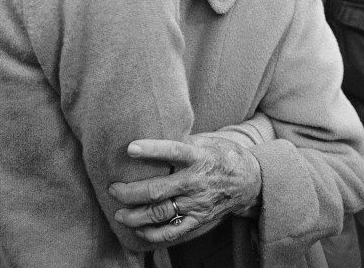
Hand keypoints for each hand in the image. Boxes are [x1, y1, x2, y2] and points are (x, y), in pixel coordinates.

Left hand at [109, 133, 261, 244]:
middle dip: (131, 191)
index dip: (151, 149)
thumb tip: (156, 130)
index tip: (130, 148)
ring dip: (136, 215)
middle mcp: (196, 182)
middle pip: (158, 190)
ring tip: (119, 213)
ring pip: (161, 214)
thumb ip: (183, 139)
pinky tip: (140, 230)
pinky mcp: (199, 220)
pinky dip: (154, 234)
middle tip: (113, 189)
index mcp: (199, 157)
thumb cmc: (223, 155)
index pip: (172, 151)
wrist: (250, 182)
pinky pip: (173, 232)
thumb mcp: (208, 140)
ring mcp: (197, 204)